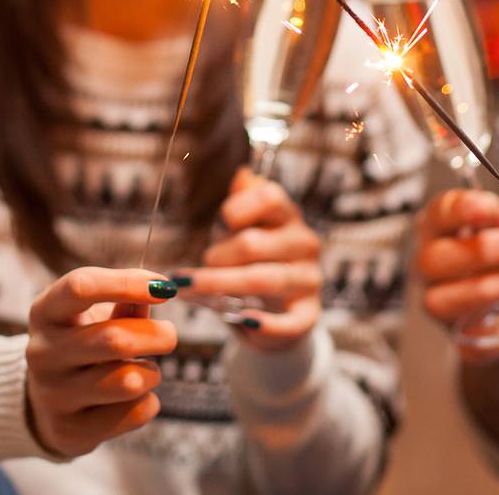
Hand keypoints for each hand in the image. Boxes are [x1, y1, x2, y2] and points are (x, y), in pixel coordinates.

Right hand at [25, 267, 178, 457]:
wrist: (47, 402)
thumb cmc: (82, 343)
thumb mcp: (94, 314)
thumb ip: (126, 300)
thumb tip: (159, 288)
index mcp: (45, 312)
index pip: (81, 287)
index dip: (128, 283)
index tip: (165, 287)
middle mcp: (42, 353)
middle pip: (114, 339)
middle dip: (155, 336)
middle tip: (169, 334)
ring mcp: (53, 395)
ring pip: (128, 382)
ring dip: (151, 373)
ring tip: (146, 370)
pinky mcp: (71, 431)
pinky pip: (134, 414)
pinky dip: (148, 403)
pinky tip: (135, 398)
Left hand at [177, 168, 322, 350]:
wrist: (274, 311)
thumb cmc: (254, 262)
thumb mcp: (247, 229)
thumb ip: (243, 203)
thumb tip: (243, 174)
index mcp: (288, 217)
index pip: (270, 197)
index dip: (238, 207)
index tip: (220, 222)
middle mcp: (304, 244)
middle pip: (253, 244)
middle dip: (216, 256)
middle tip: (190, 270)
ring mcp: (309, 280)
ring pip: (263, 281)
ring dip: (220, 286)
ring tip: (189, 290)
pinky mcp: (308, 315)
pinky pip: (288, 322)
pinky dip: (264, 324)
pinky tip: (243, 321)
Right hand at [416, 188, 498, 335]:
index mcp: (438, 229)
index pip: (437, 214)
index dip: (460, 210)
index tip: (490, 208)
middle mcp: (428, 265)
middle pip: (432, 259)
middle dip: (476, 252)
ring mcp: (437, 303)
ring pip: (439, 301)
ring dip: (481, 289)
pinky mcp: (456, 337)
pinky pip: (464, 339)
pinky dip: (490, 328)